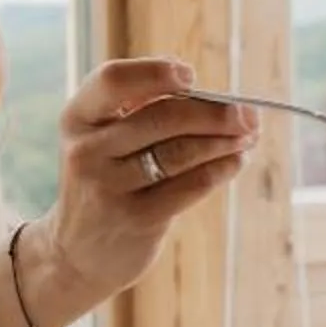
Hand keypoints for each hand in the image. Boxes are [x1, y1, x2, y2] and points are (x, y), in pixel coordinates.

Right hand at [41, 56, 255, 298]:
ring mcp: (109, 187)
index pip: (113, 80)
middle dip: (214, 112)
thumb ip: (141, 112)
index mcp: (77, 118)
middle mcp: (87, 150)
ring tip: (248, 135)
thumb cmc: (105, 181)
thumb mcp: (103, 141)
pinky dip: (221, 169)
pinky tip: (236, 161)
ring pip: (182, 151)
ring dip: (225, 140)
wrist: (76, 253)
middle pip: (162, 116)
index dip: (156, 72)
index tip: (192, 76)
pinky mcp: (136, 219)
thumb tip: (213, 97)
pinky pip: (191, 185)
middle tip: (248, 113)